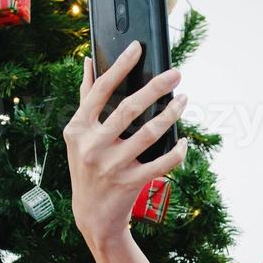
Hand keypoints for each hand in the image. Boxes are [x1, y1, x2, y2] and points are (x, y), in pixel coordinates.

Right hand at [64, 39, 190, 249]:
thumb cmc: (86, 166)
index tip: (137, 48)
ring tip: (183, 100)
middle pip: (129, 109)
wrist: (92, 215)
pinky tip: (184, 140)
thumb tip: (88, 61)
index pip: (100, 90)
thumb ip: (85, 97)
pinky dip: (177, 151)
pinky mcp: (130, 183)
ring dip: (170, 114)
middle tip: (176, 74)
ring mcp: (111, 166)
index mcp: (78, 129)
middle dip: (156, 88)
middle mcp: (92, 146)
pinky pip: (161, 163)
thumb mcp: (78, 135)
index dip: (119, 67)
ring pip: (149, 134)